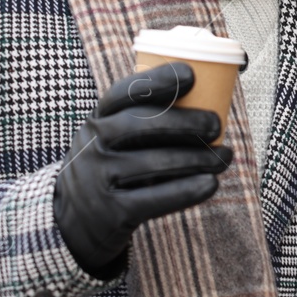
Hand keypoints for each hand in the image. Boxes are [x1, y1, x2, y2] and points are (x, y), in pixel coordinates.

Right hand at [53, 62, 232, 277]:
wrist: (72, 221)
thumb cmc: (111, 166)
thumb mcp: (111, 138)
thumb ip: (144, 120)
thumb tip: (208, 95)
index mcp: (97, 119)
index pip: (123, 93)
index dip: (157, 81)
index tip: (192, 74)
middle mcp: (92, 145)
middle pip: (139, 125)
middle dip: (183, 121)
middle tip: (216, 123)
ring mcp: (98, 179)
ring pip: (152, 162)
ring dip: (196, 158)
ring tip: (225, 156)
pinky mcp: (111, 213)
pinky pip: (154, 198)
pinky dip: (186, 191)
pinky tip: (210, 183)